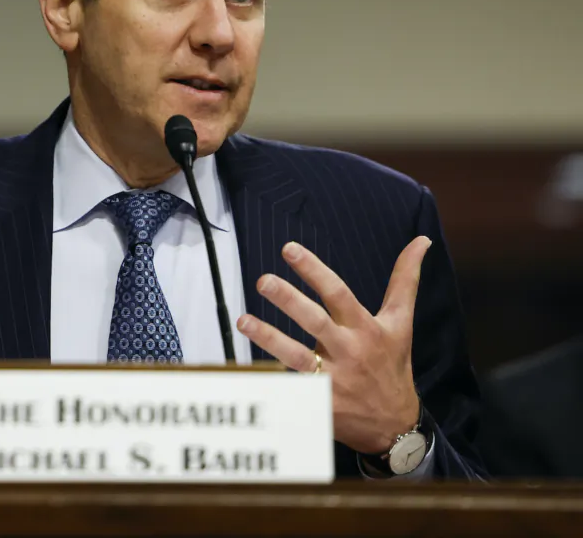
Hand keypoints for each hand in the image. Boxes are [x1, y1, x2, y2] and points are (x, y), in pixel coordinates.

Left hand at [235, 237, 430, 454]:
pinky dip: (271, 378)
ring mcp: (333, 379)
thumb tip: (421, 240)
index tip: (289, 249)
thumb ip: (405, 280)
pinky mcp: (319, 403)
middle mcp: (349, 351)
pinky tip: (247, 368)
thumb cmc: (393, 364)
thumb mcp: (401, 323)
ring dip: (269, 338)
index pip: (338, 293)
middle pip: (315, 322)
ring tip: (243, 321)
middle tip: (263, 280)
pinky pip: (290, 387)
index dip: (314, 270)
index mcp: (366, 328)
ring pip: (296, 356)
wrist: (395, 424)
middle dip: (288, 300)